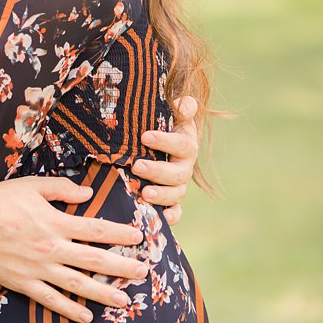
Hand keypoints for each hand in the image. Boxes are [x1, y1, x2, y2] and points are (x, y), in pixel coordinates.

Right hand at [0, 177, 148, 322]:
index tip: (140, 238)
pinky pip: (50, 299)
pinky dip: (69, 309)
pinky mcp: (23, 283)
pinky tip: (86, 316)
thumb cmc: (1, 199)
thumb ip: (63, 190)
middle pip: (94, 260)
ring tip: (124, 300)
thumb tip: (89, 193)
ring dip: (103, 293)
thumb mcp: (34, 186)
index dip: (120, 234)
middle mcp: (52, 248)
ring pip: (77, 284)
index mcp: (57, 222)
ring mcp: (38, 268)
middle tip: (144, 272)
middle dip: (122, 267)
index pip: (97, 229)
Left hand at [133, 96, 200, 225]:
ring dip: (162, 195)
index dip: (165, 141)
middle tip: (136, 166)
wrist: (158, 145)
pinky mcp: (171, 202)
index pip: (180, 144)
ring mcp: (178, 187)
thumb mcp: (170, 114)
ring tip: (144, 194)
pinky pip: (175, 213)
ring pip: (176, 194)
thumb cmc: (161, 127)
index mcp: (186, 145)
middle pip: (177, 174)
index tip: (145, 136)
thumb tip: (186, 104)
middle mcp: (185, 168)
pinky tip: (161, 218)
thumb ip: (180, 107)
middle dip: (157, 171)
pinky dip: (171, 218)